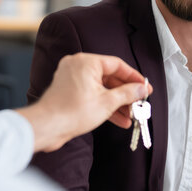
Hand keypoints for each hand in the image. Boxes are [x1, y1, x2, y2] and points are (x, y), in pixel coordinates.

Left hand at [17, 53, 151, 152]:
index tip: (144, 86)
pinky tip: (119, 119)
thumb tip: (141, 89)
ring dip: (117, 102)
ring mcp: (73, 79)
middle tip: (139, 103)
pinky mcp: (70, 92)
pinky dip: (104, 104)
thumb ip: (127, 94)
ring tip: (131, 115)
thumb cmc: (70, 112)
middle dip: (126, 93)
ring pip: (102, 88)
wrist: (46, 127)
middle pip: (110, 77)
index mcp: (86, 62)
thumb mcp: (106, 103)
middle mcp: (78, 66)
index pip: (117, 65)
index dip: (133, 77)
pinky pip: (92, 94)